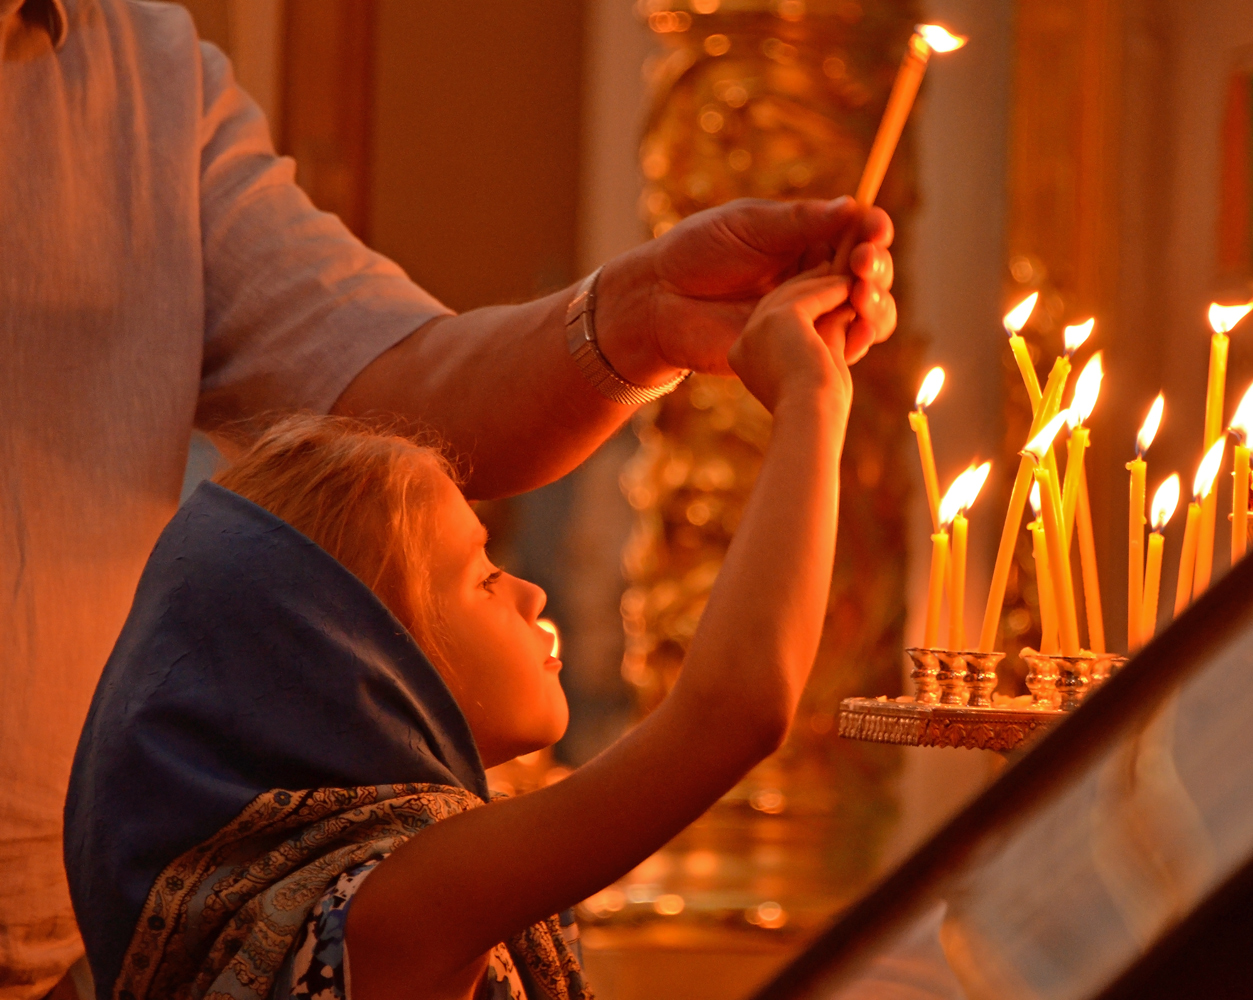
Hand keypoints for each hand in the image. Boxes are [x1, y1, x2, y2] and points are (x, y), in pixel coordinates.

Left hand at [595, 197, 894, 384]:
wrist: (660, 302)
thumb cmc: (697, 252)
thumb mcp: (748, 226)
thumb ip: (799, 222)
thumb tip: (853, 206)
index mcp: (808, 239)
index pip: (856, 233)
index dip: (873, 230)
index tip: (875, 227)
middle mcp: (818, 276)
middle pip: (870, 273)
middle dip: (876, 266)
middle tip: (864, 263)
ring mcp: (812, 315)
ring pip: (866, 312)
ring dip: (876, 303)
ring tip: (862, 295)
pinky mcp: (801, 350)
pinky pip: (841, 347)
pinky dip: (856, 337)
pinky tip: (855, 327)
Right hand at [727, 263, 853, 415]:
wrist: (812, 417)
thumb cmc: (819, 406)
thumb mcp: (818, 364)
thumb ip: (825, 335)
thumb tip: (844, 308)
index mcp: (743, 358)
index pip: (771, 321)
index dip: (796, 305)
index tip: (820, 296)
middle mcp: (744, 342)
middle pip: (777, 302)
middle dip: (806, 286)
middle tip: (830, 272)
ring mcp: (757, 328)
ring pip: (792, 295)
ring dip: (822, 284)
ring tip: (847, 277)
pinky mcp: (778, 319)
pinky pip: (808, 297)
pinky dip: (831, 290)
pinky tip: (850, 286)